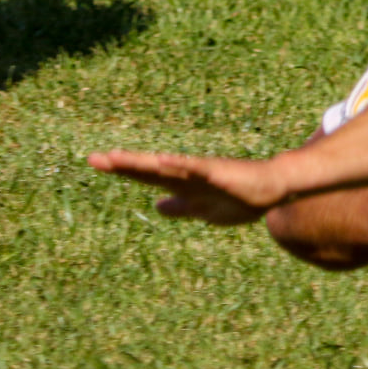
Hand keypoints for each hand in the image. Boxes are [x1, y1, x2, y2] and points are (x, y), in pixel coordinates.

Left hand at [87, 150, 287, 225]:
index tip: (97, 163)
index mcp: (182, 185)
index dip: (123, 171)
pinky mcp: (220, 172)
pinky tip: (163, 161)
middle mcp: (187, 175)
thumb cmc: (242, 198)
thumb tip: (157, 208)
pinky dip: (179, 164)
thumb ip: (179, 208)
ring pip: (166, 167)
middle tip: (92, 159)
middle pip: (149, 170)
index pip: (146, 176)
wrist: (274, 188)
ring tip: (116, 158)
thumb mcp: (203, 210)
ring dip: (142, 163)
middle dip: (122, 165)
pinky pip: (197, 168)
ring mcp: (202, 172)